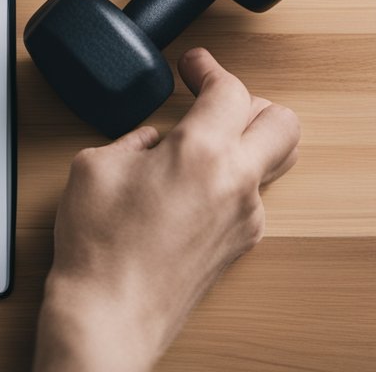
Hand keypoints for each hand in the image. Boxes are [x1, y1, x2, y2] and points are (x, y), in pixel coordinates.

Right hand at [33, 48, 299, 371]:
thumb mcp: (95, 165)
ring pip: (270, 161)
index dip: (209, 68)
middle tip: (211, 99)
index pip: (230, 90)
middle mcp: (236, 183)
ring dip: (242, 141)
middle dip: (249, 101)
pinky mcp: (239, 244)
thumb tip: (151, 141)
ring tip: (197, 143)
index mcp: (201, 152)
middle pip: (281, 122)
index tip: (193, 65)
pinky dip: (227, 178)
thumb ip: (132, 139)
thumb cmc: (99, 245)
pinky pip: (249, 195)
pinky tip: (185, 185)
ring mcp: (245, 217)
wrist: (110, 310)